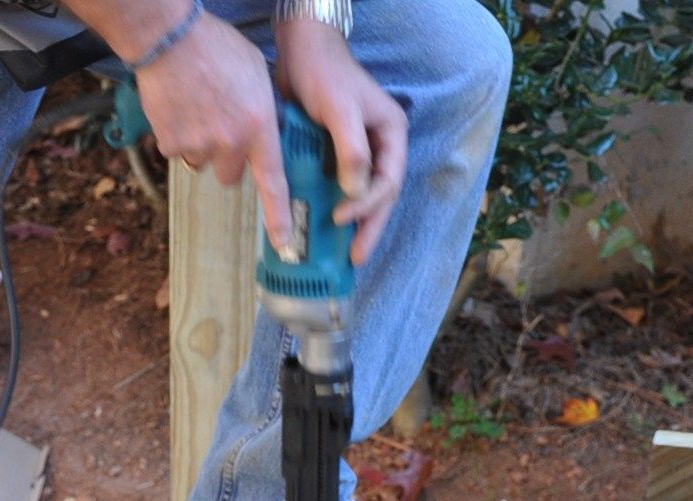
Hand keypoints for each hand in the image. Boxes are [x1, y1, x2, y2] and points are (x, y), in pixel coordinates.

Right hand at [131, 13, 295, 252]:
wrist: (171, 38)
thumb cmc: (218, 48)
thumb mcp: (258, 76)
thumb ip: (263, 112)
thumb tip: (265, 135)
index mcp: (258, 127)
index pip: (273, 183)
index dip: (279, 218)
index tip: (285, 245)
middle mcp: (230, 143)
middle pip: (230, 174)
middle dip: (226, 157)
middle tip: (220, 124)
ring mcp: (198, 146)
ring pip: (202, 163)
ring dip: (201, 145)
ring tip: (197, 108)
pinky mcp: (170, 143)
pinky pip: (176, 151)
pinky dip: (176, 135)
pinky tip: (178, 108)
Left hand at [274, 17, 406, 263]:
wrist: (300, 50)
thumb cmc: (324, 73)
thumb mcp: (341, 110)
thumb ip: (352, 150)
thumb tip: (355, 192)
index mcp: (392, 135)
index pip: (389, 182)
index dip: (368, 206)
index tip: (340, 218)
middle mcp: (381, 146)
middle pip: (381, 197)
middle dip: (369, 228)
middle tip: (355, 259)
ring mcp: (360, 151)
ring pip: (362, 195)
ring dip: (354, 223)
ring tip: (342, 253)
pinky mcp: (337, 153)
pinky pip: (340, 186)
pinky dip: (333, 205)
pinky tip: (322, 226)